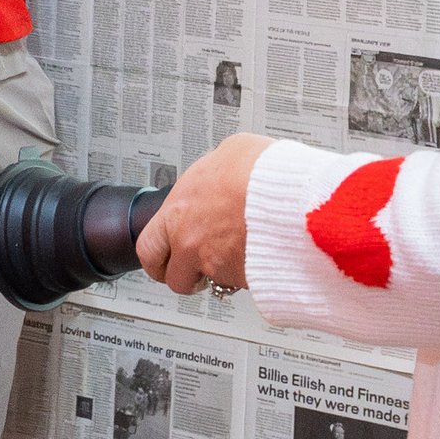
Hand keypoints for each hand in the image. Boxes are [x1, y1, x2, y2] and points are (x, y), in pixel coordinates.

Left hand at [135, 133, 269, 296]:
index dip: (157, 259)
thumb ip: (214, 175)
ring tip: (239, 256)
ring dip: (222, 274)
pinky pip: (241, 283)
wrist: (290, 195)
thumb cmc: (260, 170)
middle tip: (195, 273)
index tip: (164, 261)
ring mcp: (217, 265)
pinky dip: (249, 275)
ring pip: (212, 283)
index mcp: (178, 211)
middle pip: (175, 278)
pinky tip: (263, 255)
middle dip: (184, 278)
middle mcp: (191, 243)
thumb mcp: (228, 154)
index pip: (149, 247)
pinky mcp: (243, 280)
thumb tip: (222, 174)